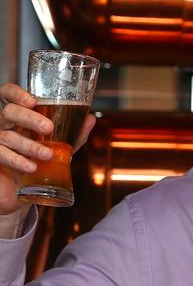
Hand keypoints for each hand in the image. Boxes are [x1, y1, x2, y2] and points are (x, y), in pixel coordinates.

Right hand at [0, 83, 95, 214]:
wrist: (23, 191)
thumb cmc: (39, 162)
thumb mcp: (60, 147)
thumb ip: (74, 133)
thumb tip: (90, 118)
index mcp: (19, 117)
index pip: (8, 94)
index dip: (16, 93)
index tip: (32, 101)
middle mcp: (4, 125)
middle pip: (9, 111)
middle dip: (29, 118)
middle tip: (48, 128)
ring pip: (8, 135)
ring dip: (30, 145)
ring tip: (48, 155)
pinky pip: (2, 154)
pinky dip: (18, 160)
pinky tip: (32, 166)